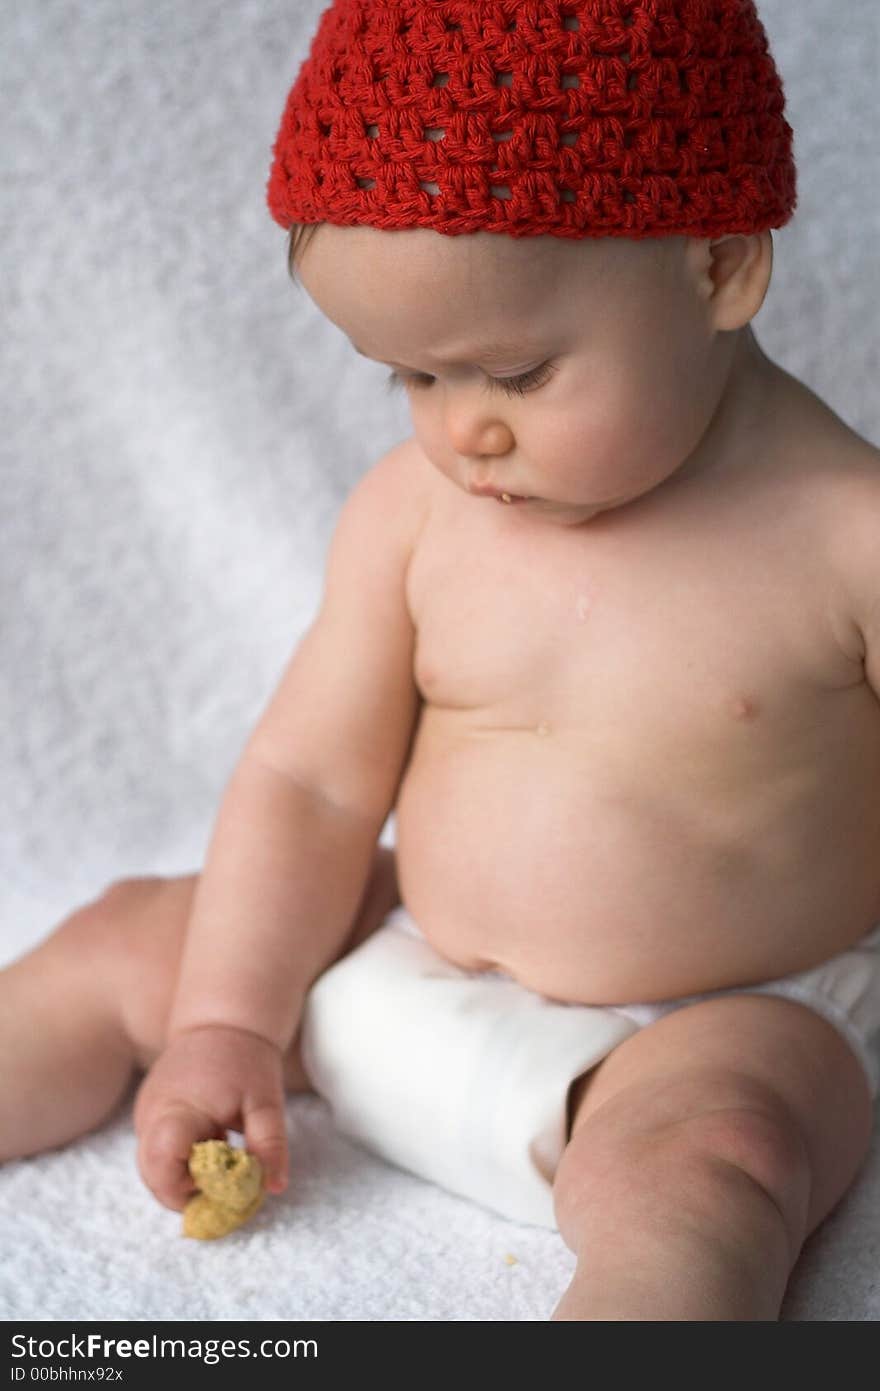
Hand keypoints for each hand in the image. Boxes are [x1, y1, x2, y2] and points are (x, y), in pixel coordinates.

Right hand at [133, 1024, 286, 1210]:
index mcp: (177, 1111)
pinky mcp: (149, 1112)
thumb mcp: (267, 1102)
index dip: (184, 1191)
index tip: (218, 1192)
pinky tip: (211, 1144)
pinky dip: (180, 1160)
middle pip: (152, 1176)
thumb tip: (276, 1187)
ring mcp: (145, 1113)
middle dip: (185, 1192)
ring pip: (152, 1167)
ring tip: (221, 1157)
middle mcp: (151, 1115)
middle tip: (223, 1186)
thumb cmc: (247, 1060)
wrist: (222, 1020)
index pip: (161, 1166)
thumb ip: (270, 1145)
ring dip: (183, 1176)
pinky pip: (157, 1150)